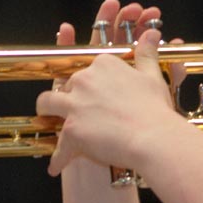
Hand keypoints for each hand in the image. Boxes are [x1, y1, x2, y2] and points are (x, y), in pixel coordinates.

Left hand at [37, 0, 177, 175]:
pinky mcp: (71, 130)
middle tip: (77, 111)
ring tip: (48, 122)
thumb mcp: (152, 77)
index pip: (87, 70)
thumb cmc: (155, 110)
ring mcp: (75, 104)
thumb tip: (151, 34)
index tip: (92, 92)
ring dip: (46, 113)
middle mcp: (85, 79)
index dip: (88, 83)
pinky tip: (56, 168)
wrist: (153, 139)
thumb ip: (146, 54)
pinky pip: (59, 147)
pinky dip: (58, 159)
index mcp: (103, 64)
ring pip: (47, 103)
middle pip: (66, 85)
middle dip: (69, 97)